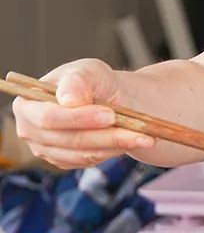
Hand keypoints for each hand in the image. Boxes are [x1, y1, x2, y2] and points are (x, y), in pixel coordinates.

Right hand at [12, 59, 154, 168]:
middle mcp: (31, 130)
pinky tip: (130, 140)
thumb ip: (78, 80)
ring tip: (145, 137)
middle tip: (138, 131)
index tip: (110, 114)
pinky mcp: (65, 161)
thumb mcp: (90, 71)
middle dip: (105, 135)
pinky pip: (90, 161)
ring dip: (116, 145)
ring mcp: (46, 149)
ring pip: (83, 154)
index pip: (49, 117)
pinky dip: (113, 151)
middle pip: (68, 140)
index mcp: (28, 103)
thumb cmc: (95, 83)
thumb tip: (69, 99)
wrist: (111, 101)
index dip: (79, 118)